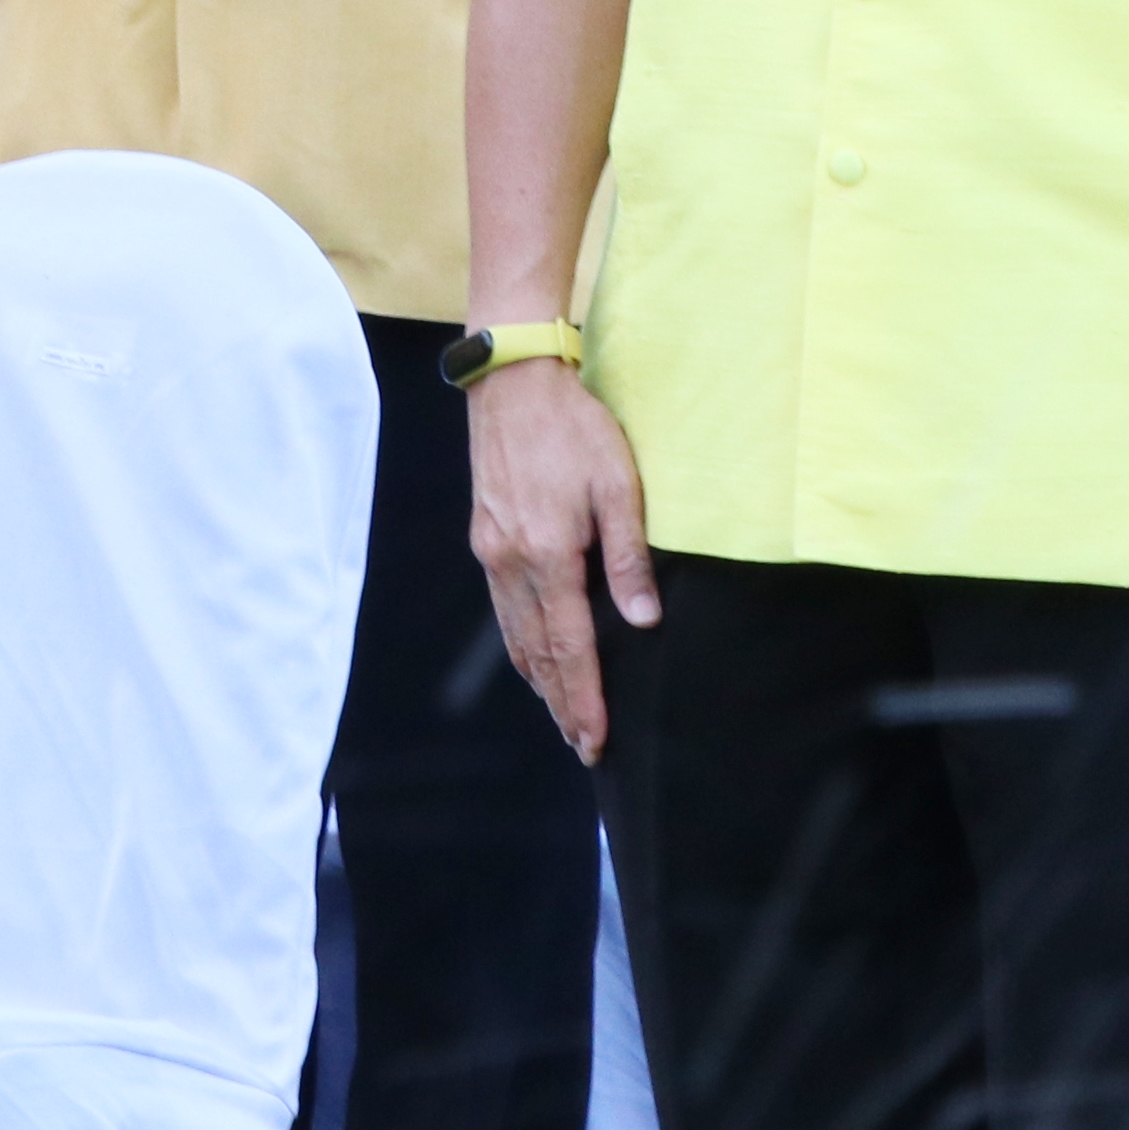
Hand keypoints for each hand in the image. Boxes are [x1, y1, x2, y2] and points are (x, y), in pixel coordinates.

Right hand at [464, 361, 658, 762]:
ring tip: (563, 715)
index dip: (584, 696)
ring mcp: (492, 553)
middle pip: (538, 652)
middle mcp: (512, 563)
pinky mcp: (485, 540)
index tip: (594, 738)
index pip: (570, 645)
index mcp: (548, 553)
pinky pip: (504, 609)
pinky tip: (534, 659)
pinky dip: (522, 645)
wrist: (513, 383)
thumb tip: (643, 621)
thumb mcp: (618, 485)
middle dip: (562, 703)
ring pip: (517, 636)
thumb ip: (628, 556)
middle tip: (583, 746)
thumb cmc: (575, 427)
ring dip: (541, 681)